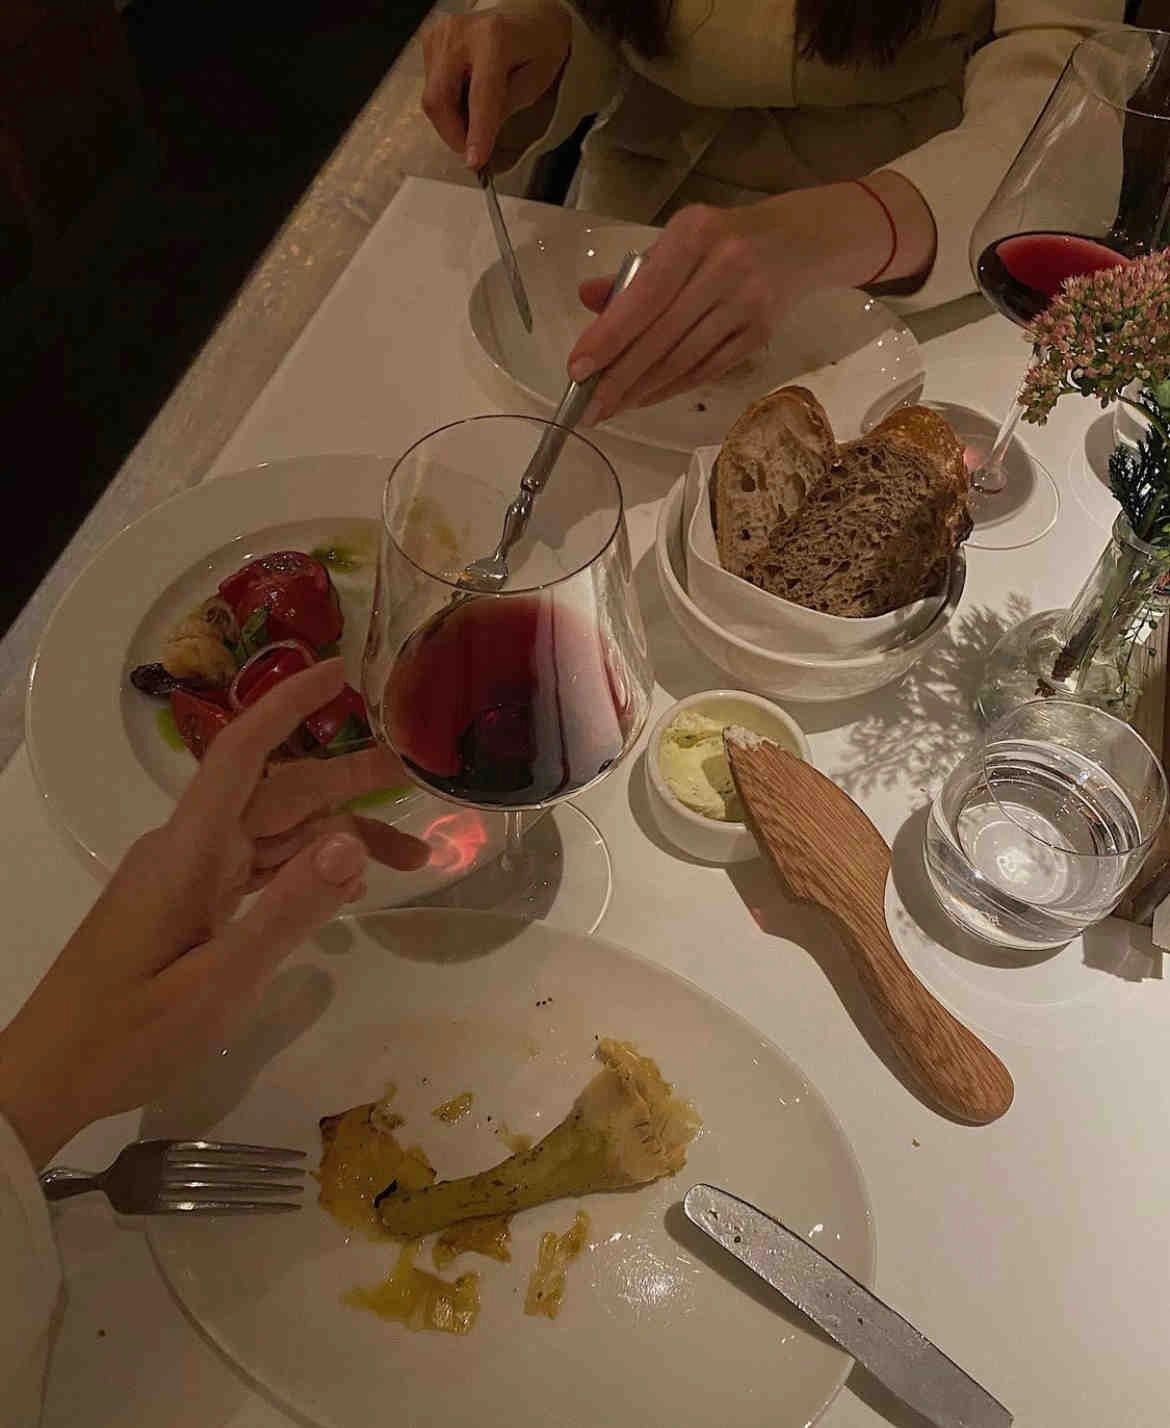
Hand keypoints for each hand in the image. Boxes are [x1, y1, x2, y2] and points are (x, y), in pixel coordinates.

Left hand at [0, 660, 428, 1166]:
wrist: (51, 1076)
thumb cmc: (127, 1034)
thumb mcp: (217, 983)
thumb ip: (286, 912)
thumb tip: (350, 842)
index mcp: (188, 851)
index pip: (243, 752)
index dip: (289, 702)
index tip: (341, 669)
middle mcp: (190, 848)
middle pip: (278, 792)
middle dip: (350, 779)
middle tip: (422, 776)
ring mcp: (189, 875)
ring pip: (277, 833)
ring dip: (340, 838)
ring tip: (415, 857)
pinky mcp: (190, 903)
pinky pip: (259, 868)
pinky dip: (306, 871)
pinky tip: (350, 888)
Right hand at [422, 4, 570, 169]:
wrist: (528, 14)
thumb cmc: (537, 45)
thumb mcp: (535, 81)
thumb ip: (505, 107)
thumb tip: (479, 137)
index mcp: (494, 37)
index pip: (480, 94)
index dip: (477, 132)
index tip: (474, 161)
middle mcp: (461, 32)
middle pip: (440, 98)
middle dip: (454, 134)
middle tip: (473, 151)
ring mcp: (441, 34)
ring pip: (432, 98)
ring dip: (451, 122)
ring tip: (475, 120)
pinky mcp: (431, 41)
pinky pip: (431, 88)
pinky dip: (448, 105)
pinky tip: (466, 99)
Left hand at [568, 175, 936, 422]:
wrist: (800, 240)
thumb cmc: (724, 239)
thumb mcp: (680, 240)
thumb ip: (634, 274)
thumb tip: (586, 298)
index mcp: (695, 233)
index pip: (646, 294)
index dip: (610, 335)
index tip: (578, 368)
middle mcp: (724, 266)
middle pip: (662, 334)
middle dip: (620, 375)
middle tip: (588, 405)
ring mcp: (747, 302)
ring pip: (684, 358)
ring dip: (642, 390)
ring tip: (610, 409)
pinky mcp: (761, 332)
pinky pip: (707, 369)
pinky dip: (672, 388)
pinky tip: (645, 399)